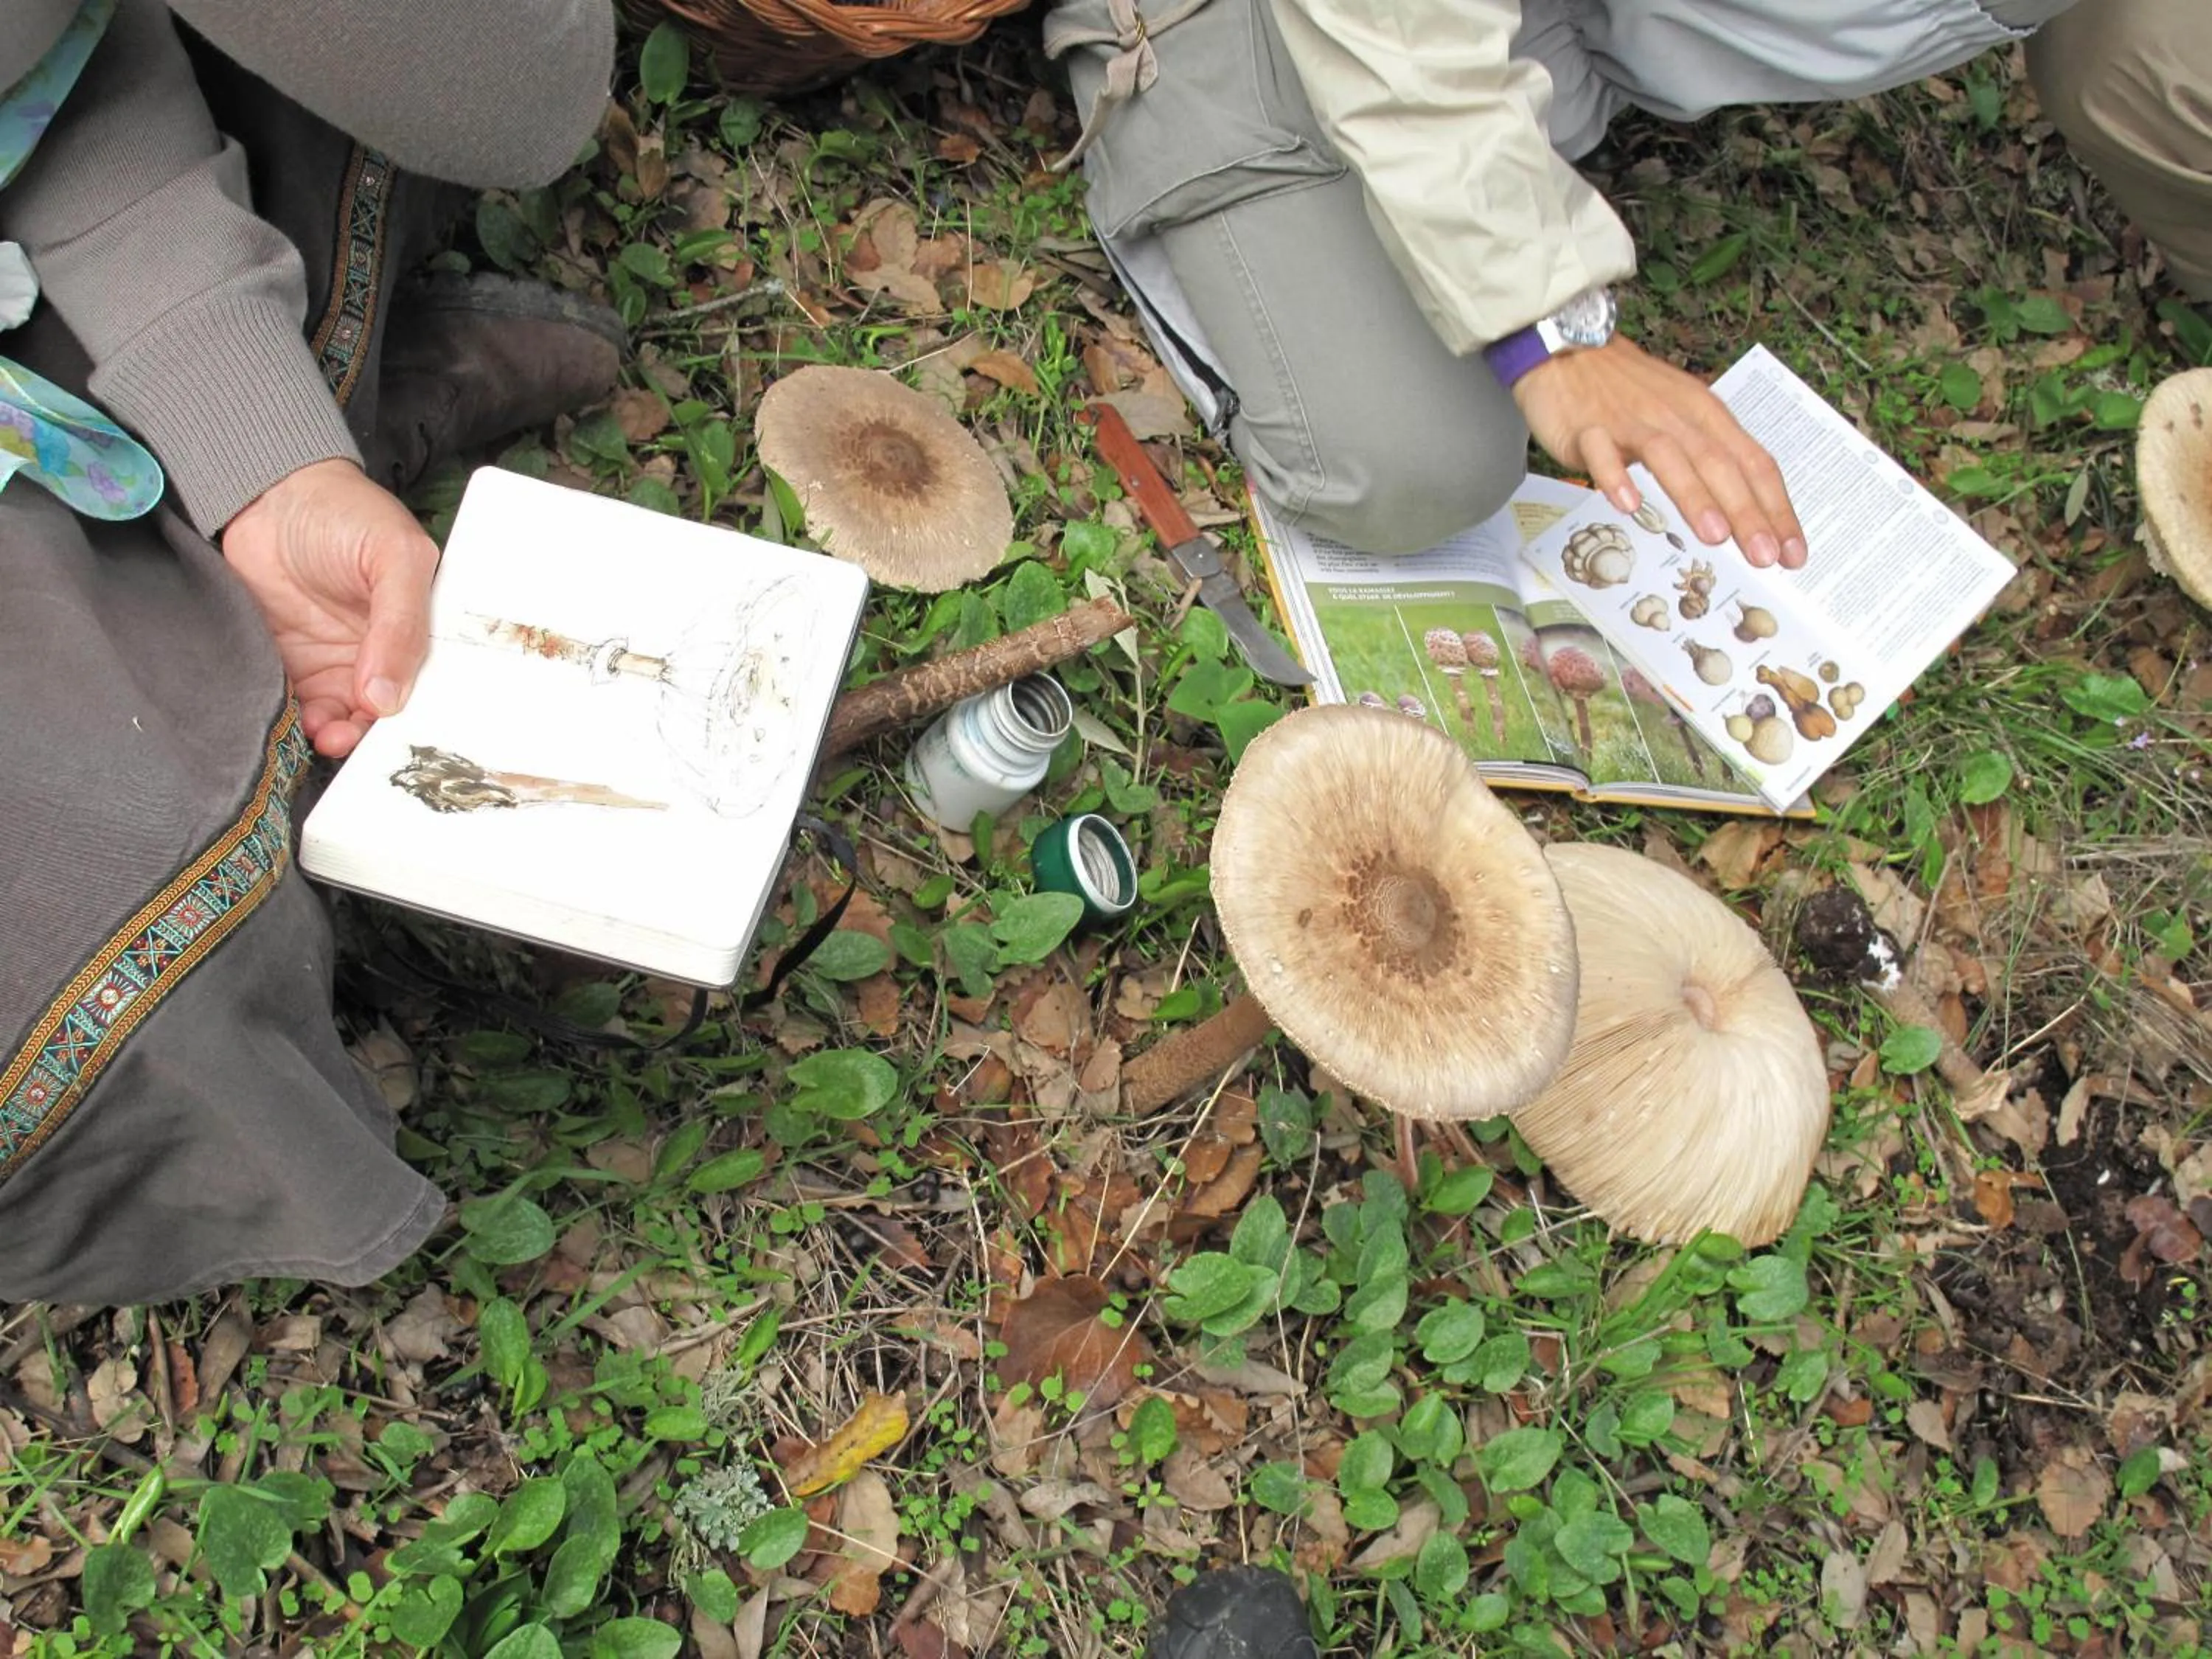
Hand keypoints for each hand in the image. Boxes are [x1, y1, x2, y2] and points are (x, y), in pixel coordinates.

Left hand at [221, 458, 438, 757]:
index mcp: (423, 628)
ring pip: (348, 720)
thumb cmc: (343, 511)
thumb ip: (400, 625)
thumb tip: (387, 700)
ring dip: (340, 738)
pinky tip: (302, 728)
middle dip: (379, 737)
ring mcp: (339, 664)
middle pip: (392, 712)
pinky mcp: (296, 668)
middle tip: (362, 746)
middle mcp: (385, 653)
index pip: (436, 684)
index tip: (411, 737)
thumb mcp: (393, 555)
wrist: (265, 495)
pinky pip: (304, 710)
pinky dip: (303, 727)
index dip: (428, 715)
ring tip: (330, 736)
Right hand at [1511, 335, 1807, 568]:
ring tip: (1714, 536)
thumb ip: (1706, 457)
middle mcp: (1675, 417)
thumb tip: (1739, 514)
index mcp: (1705, 416)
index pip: (1752, 462)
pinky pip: (1603, 454)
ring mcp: (1631, 422)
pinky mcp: (1588, 429)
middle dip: (1746, 512)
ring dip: (1694, 496)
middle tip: (1765, 556)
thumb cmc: (1628, 391)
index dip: (1775, 507)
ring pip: (1669, 458)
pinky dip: (1616, 477)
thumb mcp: (1680, 415)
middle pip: (1718, 464)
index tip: (1791, 551)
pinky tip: (1627, 505)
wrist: (1567, 350)